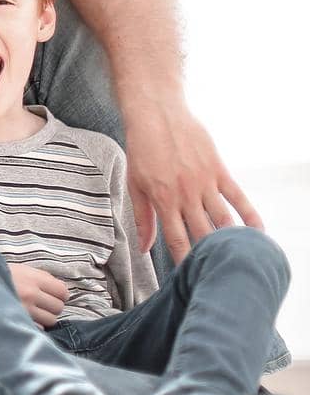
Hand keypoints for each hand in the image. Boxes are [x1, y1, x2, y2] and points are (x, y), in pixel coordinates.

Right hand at [9, 264, 67, 327]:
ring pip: (51, 320)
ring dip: (44, 318)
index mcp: (33, 278)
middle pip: (58, 307)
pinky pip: (37, 329)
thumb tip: (60, 289)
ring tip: (32, 313)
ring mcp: (25, 309)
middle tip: (41, 305)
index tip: (53, 296)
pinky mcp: (17, 322)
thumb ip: (40, 277)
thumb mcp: (19, 269)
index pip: (62, 291)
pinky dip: (33, 326)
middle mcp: (31, 294)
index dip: (60, 295)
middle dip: (52, 307)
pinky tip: (23, 319)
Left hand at [124, 100, 260, 261]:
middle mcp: (186, 195)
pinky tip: (259, 233)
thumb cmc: (142, 149)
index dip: (184, 262)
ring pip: (223, 220)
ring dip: (233, 242)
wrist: (157, 114)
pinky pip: (239, 197)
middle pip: (203, 234)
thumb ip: (142, 218)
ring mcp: (205, 183)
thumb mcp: (134, 184)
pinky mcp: (219, 170)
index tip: (190, 279)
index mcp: (163, 201)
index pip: (176, 240)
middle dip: (211, 257)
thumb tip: (144, 249)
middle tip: (219, 275)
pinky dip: (250, 215)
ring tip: (241, 261)